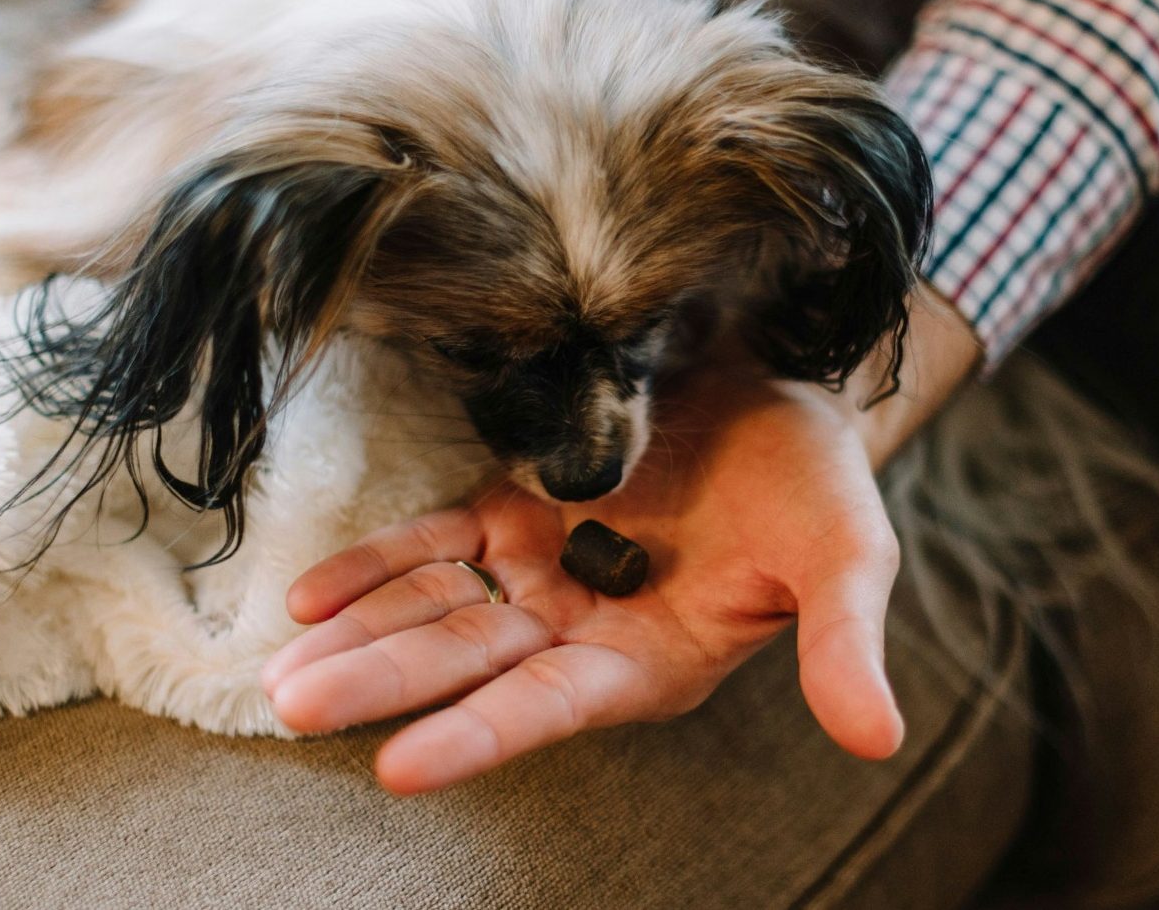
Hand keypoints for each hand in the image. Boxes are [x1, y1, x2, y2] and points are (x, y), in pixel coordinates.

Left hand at [261, 363, 909, 794]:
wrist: (778, 391)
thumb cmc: (816, 481)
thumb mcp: (845, 558)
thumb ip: (843, 645)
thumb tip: (880, 740)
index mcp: (649, 656)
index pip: (552, 704)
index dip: (482, 732)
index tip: (401, 767)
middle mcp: (580, 623)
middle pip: (469, 660)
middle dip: (385, 686)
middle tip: (293, 709)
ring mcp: (539, 565)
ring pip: (437, 607)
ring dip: (361, 637)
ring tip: (279, 670)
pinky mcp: (512, 506)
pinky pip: (434, 541)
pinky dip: (376, 565)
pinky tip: (311, 598)